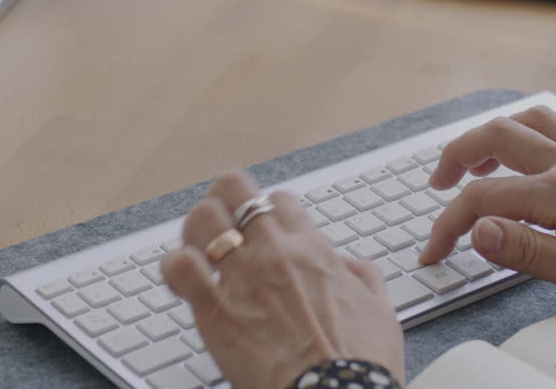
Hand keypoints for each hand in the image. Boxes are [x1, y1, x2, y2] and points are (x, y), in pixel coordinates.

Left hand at [161, 172, 404, 388]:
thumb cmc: (360, 365)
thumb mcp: (381, 311)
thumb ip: (365, 278)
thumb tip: (351, 266)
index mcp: (314, 250)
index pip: (280, 199)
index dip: (267, 210)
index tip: (262, 227)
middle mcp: (276, 254)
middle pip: (235, 189)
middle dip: (223, 201)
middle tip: (221, 222)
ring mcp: (243, 278)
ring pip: (203, 218)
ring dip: (195, 230)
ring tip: (197, 249)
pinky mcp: (215, 311)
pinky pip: (180, 267)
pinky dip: (174, 267)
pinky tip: (180, 280)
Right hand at [420, 106, 555, 313]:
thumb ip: (523, 249)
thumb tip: (476, 231)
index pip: (482, 201)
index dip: (448, 226)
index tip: (434, 251)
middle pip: (496, 137)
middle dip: (457, 156)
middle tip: (439, 184)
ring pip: (532, 120)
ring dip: (497, 133)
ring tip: (480, 158)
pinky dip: (552, 127)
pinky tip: (546, 143)